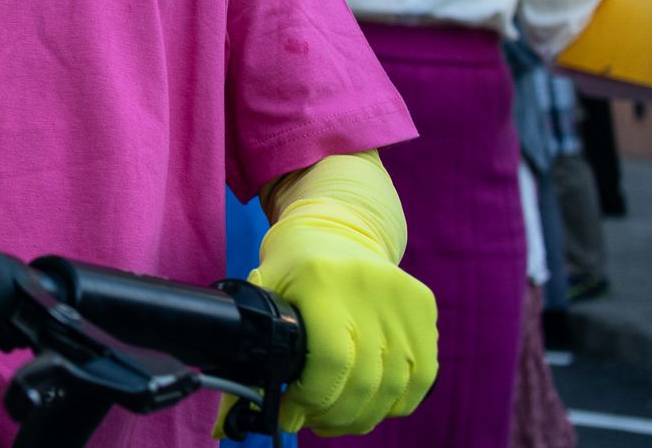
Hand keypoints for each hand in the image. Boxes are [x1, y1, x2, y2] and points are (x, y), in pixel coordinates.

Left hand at [250, 216, 436, 434]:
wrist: (335, 229)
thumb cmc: (291, 269)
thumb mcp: (261, 295)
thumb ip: (246, 353)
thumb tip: (226, 422)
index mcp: (321, 280)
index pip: (331, 361)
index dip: (311, 400)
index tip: (288, 414)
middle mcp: (369, 286)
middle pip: (364, 381)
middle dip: (333, 415)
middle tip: (309, 421)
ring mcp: (403, 297)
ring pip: (394, 386)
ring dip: (362, 416)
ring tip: (334, 420)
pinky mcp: (425, 307)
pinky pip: (422, 377)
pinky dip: (395, 403)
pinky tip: (368, 407)